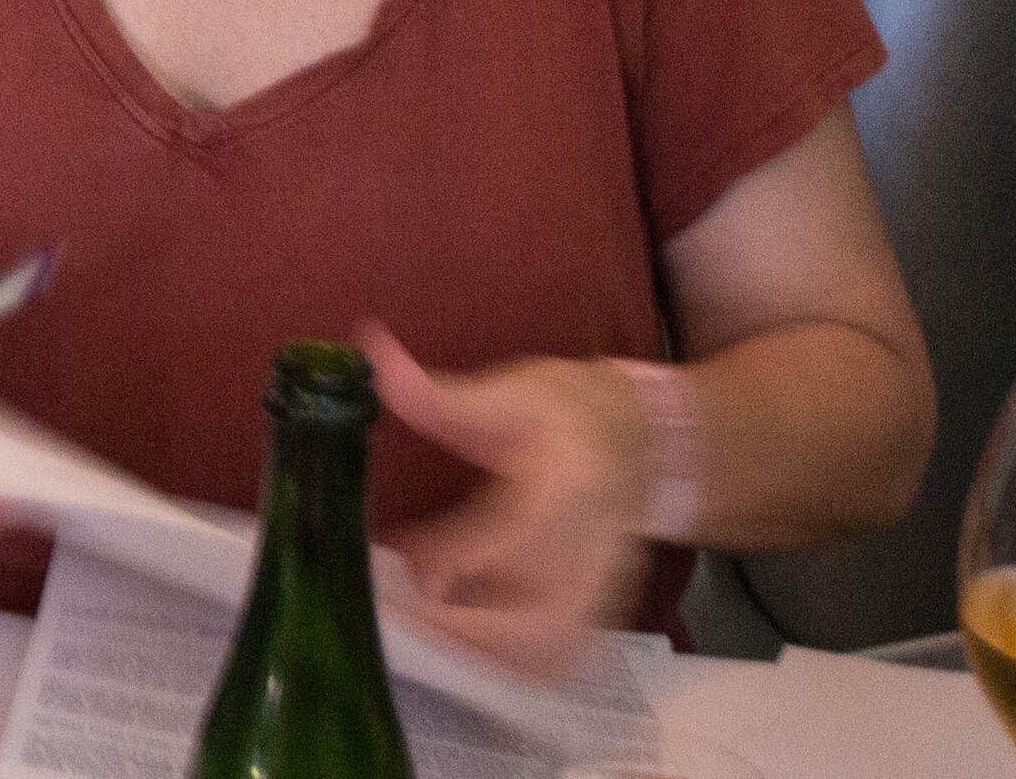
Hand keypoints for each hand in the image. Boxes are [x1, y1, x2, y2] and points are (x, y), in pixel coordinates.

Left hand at [362, 324, 652, 676]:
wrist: (639, 439)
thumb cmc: (568, 414)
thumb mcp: (509, 393)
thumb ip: (441, 395)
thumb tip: (375, 359)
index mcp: (573, 485)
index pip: (526, 538)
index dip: (461, 561)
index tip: (403, 567)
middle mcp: (596, 549)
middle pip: (547, 626)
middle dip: (470, 633)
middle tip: (404, 612)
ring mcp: (602, 589)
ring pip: (552, 653)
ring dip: (482, 652)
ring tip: (420, 622)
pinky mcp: (597, 612)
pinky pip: (554, 657)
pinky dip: (500, 657)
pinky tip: (452, 627)